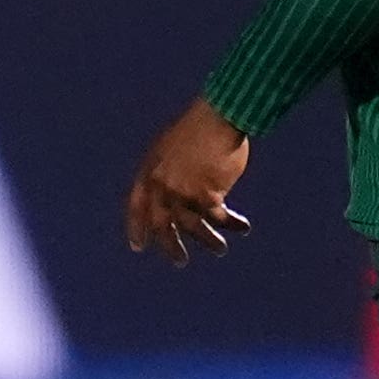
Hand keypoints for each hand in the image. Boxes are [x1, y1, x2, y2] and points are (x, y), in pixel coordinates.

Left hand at [123, 100, 253, 264]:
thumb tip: (174, 200)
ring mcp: (182, 192)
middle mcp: (160, 186)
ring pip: (192, 226)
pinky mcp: (206, 194)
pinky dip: (231, 224)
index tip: (138, 247)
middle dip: (170, 245)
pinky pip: (218, 217)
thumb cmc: (197, 129)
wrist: (217, 116)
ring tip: (220, 251)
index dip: (136, 228)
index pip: (136, 206)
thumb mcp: (168, 149)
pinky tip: (242, 227)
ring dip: (208, 241)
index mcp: (148, 172)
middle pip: (161, 224)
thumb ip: (165, 174)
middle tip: (180, 262)